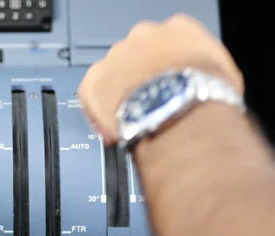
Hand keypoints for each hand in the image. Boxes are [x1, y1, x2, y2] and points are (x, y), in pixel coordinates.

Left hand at [77, 14, 244, 144]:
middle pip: (136, 58)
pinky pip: (90, 95)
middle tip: (149, 105)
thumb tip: (204, 87)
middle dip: (140, 80)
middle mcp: (142, 37)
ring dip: (120, 96)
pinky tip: (114, 130)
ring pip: (112, 75)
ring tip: (134, 120)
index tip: (168, 87)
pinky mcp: (94, 81)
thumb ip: (203, 71)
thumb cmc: (207, 94)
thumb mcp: (221, 74)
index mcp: (177, 29)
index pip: (166, 45)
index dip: (166, 70)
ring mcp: (115, 58)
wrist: (181, 109)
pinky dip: (98, 113)